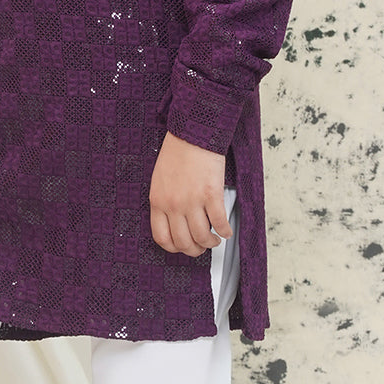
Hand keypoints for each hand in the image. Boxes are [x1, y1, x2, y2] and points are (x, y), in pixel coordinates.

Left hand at [149, 132, 231, 256]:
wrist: (193, 133)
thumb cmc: (177, 151)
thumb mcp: (160, 179)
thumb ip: (164, 201)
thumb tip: (173, 222)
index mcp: (158, 200)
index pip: (162, 237)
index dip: (174, 247)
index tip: (182, 246)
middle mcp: (174, 204)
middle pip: (183, 242)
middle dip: (194, 250)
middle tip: (201, 247)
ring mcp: (193, 200)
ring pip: (202, 237)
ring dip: (210, 243)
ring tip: (215, 240)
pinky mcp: (211, 194)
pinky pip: (219, 223)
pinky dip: (225, 231)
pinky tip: (226, 230)